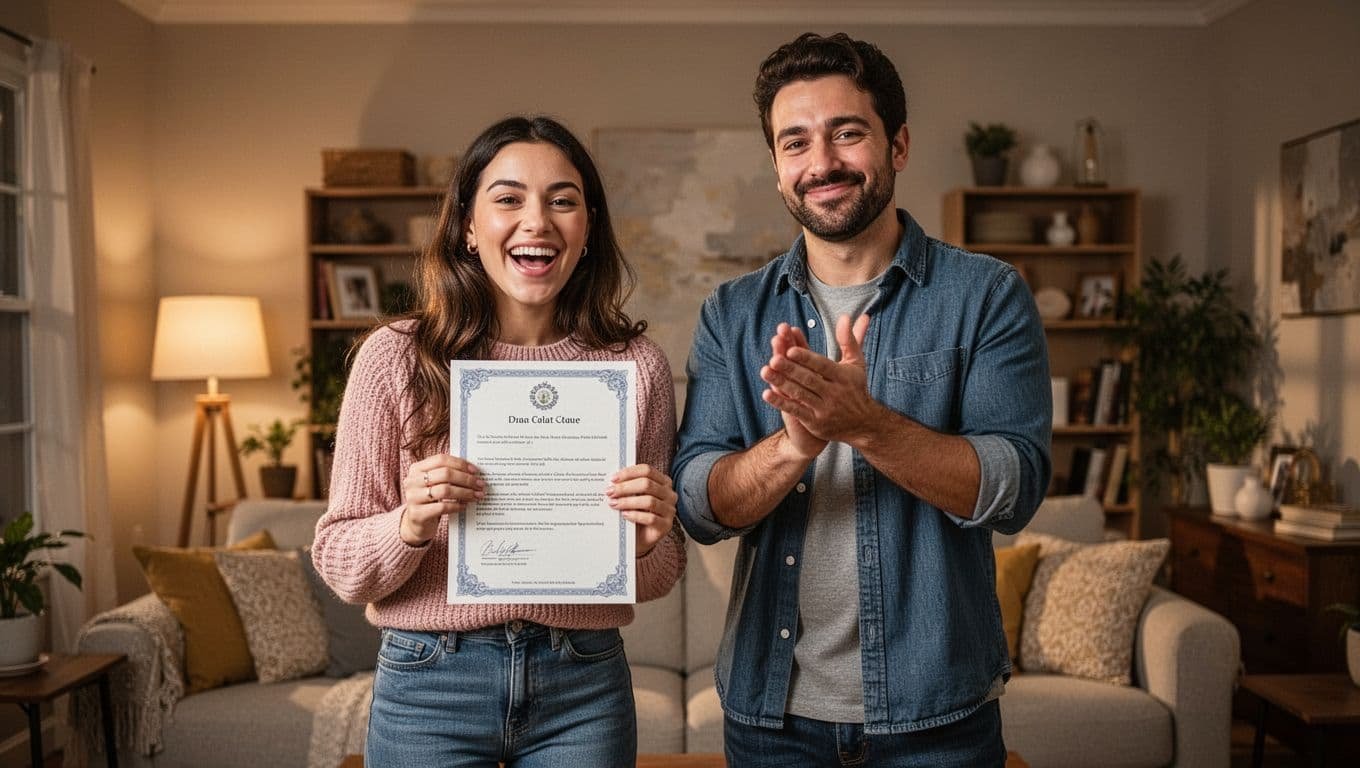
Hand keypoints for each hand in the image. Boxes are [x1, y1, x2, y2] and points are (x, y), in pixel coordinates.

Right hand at [401, 454, 483, 544]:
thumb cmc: (429, 500)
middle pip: (445, 474)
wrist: (416, 523)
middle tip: (480, 485)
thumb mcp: (434, 484)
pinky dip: (456, 506)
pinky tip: (464, 506)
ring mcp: (413, 498)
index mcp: (417, 469)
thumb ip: (447, 475)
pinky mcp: (417, 514)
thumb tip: (473, 472)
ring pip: (445, 490)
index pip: (441, 459)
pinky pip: (442, 507)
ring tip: (476, 496)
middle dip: (466, 479)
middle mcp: (412, 481)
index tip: (475, 471)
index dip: (460, 464)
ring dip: (465, 492)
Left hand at [606, 464, 676, 556]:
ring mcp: (670, 510)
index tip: (613, 479)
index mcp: (663, 482)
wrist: (639, 538)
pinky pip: (651, 518)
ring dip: (628, 502)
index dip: (629, 473)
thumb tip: (612, 481)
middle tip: (610, 492)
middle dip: (625, 487)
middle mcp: (669, 494)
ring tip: (613, 504)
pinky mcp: (666, 525)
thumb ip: (626, 486)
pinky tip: (624, 515)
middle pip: (647, 484)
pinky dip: (635, 515)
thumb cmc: (635, 512)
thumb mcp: (632, 496)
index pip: (647, 470)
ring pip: (649, 501)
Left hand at [761, 314, 879, 443]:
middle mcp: (834, 393)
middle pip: (809, 379)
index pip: (822, 365)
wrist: (864, 424)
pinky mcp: (816, 423)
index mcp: (843, 377)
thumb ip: (849, 339)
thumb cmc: (856, 388)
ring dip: (781, 383)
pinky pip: (796, 411)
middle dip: (790, 369)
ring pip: (800, 394)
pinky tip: (766, 393)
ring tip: (765, 371)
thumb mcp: (856, 363)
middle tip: (773, 359)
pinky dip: (781, 402)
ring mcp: (824, 409)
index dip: (806, 358)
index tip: (791, 350)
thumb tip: (845, 316)